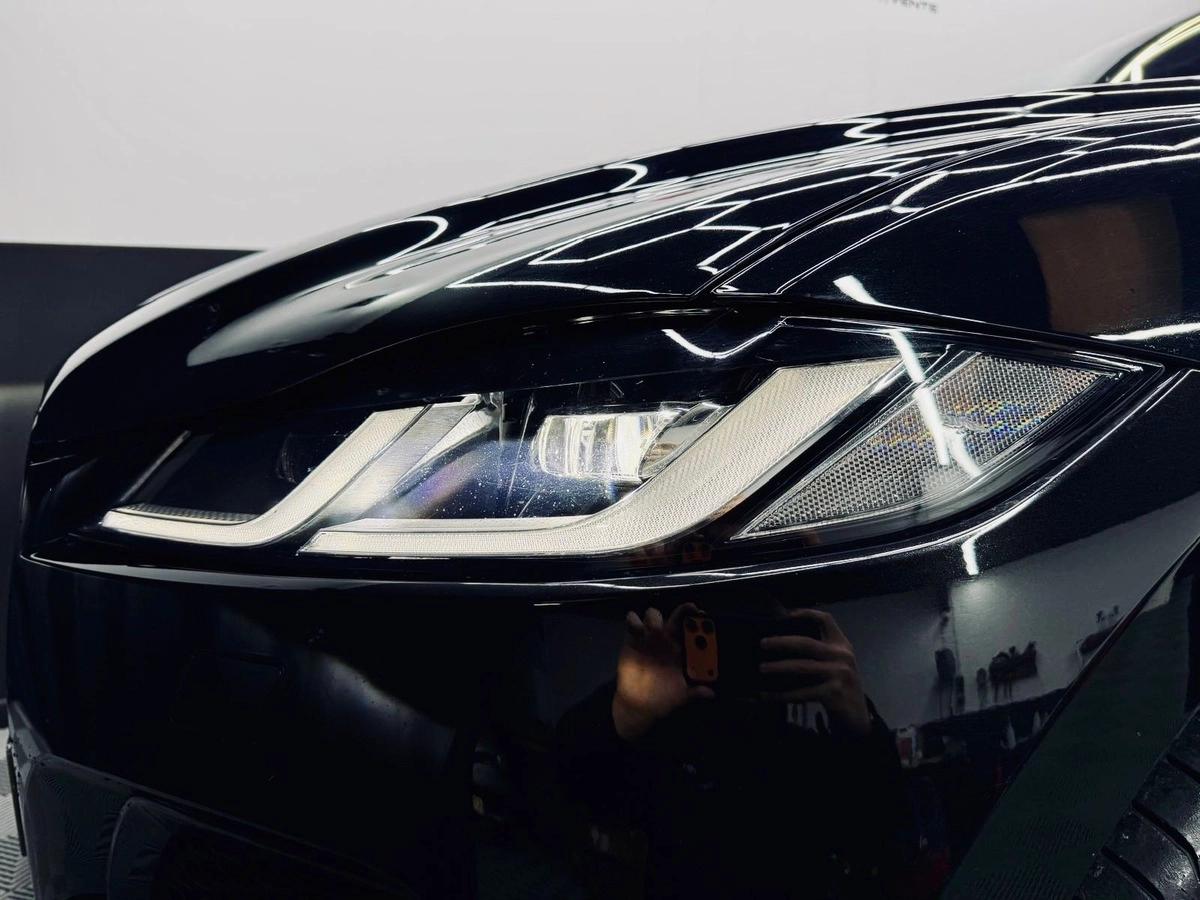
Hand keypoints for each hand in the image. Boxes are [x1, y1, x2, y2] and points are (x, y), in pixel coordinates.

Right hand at [612, 603, 713, 740]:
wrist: (639, 707)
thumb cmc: (663, 698)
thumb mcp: (681, 696)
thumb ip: (694, 692)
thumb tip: (711, 693)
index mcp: (681, 649)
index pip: (691, 630)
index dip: (698, 621)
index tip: (703, 616)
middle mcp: (666, 640)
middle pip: (676, 616)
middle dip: (683, 610)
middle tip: (690, 610)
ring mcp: (648, 638)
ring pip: (653, 614)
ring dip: (655, 617)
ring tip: (656, 629)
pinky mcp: (631, 640)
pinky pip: (632, 621)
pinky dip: (634, 620)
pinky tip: (638, 630)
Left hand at [759, 608, 871, 736]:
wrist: (858, 718)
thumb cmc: (840, 688)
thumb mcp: (835, 665)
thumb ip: (818, 652)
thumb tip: (781, 642)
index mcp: (842, 645)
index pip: (826, 620)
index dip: (806, 613)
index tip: (786, 614)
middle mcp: (842, 656)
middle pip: (806, 643)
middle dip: (781, 642)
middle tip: (762, 644)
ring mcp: (839, 674)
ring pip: (801, 667)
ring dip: (778, 667)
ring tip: (762, 668)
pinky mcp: (833, 693)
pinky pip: (801, 692)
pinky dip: (782, 695)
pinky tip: (767, 696)